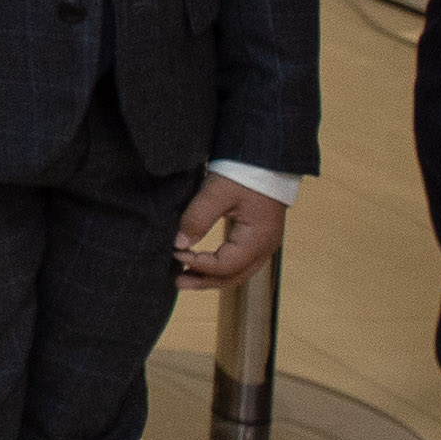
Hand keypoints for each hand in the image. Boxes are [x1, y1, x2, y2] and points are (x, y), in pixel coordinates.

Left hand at [175, 175, 290, 282]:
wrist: (265, 158)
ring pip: (237, 272)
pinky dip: (220, 267)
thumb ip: (198, 218)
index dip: (198, 264)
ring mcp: (263, 244)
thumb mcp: (217, 192)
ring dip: (211, 277)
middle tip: (176, 281)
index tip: (175, 254)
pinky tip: (201, 264)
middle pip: (234, 276)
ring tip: (184, 278)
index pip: (226, 265)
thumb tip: (179, 244)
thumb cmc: (244, 173)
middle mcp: (265, 248)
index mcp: (258, 239)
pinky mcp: (257, 238)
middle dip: (204, 281)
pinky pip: (240, 262)